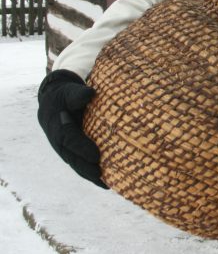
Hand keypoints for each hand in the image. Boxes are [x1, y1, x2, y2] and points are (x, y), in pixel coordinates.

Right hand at [36, 70, 106, 188]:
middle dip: (86, 168)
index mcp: (56, 125)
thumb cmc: (65, 95)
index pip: (69, 139)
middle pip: (71, 157)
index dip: (81, 148)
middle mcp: (58, 140)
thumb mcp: (69, 91)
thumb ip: (78, 94)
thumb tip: (90, 93)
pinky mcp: (70, 151)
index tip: (96, 156)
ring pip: (75, 164)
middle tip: (102, 176)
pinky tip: (105, 182)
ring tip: (106, 185)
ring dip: (89, 175)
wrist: (54, 101)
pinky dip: (90, 173)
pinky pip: (79, 164)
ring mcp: (63, 148)